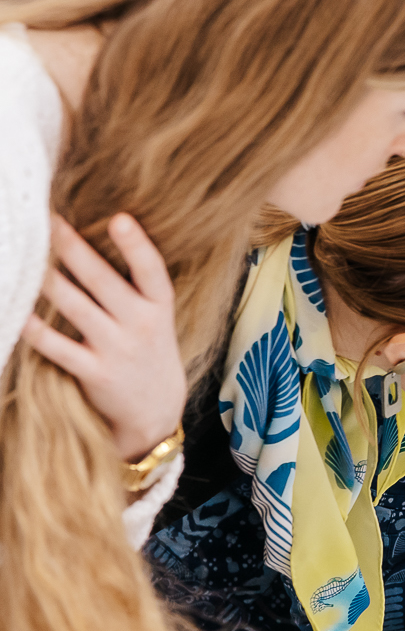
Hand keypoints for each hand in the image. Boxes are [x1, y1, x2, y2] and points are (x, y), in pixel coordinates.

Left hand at [18, 214, 184, 462]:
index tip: (119, 219)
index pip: (152, 271)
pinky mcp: (95, 372)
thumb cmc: (148, 351)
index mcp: (160, 308)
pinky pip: (57, 347)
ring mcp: (118, 350)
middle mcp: (141, 325)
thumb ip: (133, 287)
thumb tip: (88, 244)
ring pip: (75, 307)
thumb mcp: (156, 318)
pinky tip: (18, 313)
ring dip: (48, 280)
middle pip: (103, 281)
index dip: (137, 245)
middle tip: (49, 220)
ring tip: (26, 256)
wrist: (155, 411)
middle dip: (73, 249)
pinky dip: (34, 330)